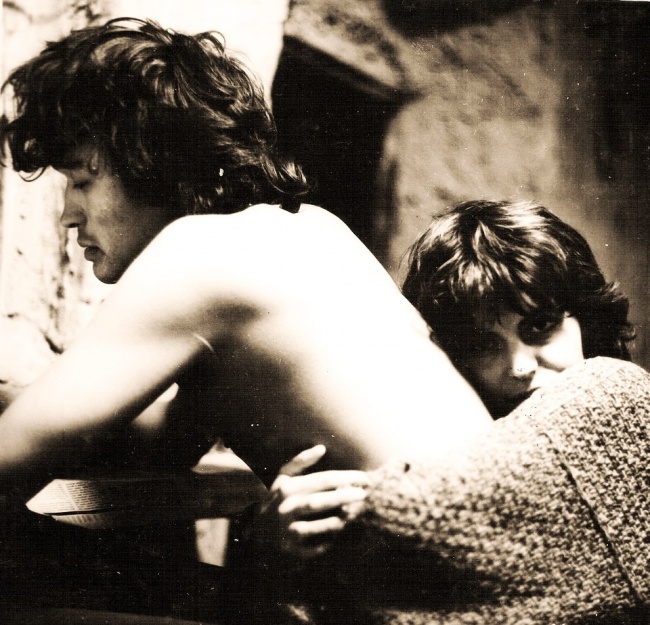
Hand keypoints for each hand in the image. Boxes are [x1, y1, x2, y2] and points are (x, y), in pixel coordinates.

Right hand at [253, 445, 368, 558]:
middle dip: (345, 497)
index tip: (364, 478)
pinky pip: (313, 548)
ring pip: (316, 526)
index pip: (322, 480)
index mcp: (288, 488)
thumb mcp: (283, 478)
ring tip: (353, 514)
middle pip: (320, 502)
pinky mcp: (289, 549)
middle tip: (364, 495)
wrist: (256, 531)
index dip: (346, 477)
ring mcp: (286, 530)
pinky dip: (327, 542)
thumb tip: (322, 448)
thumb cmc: (277, 499)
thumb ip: (301, 461)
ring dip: (338, 521)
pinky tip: (339, 536)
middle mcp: (286, 508)